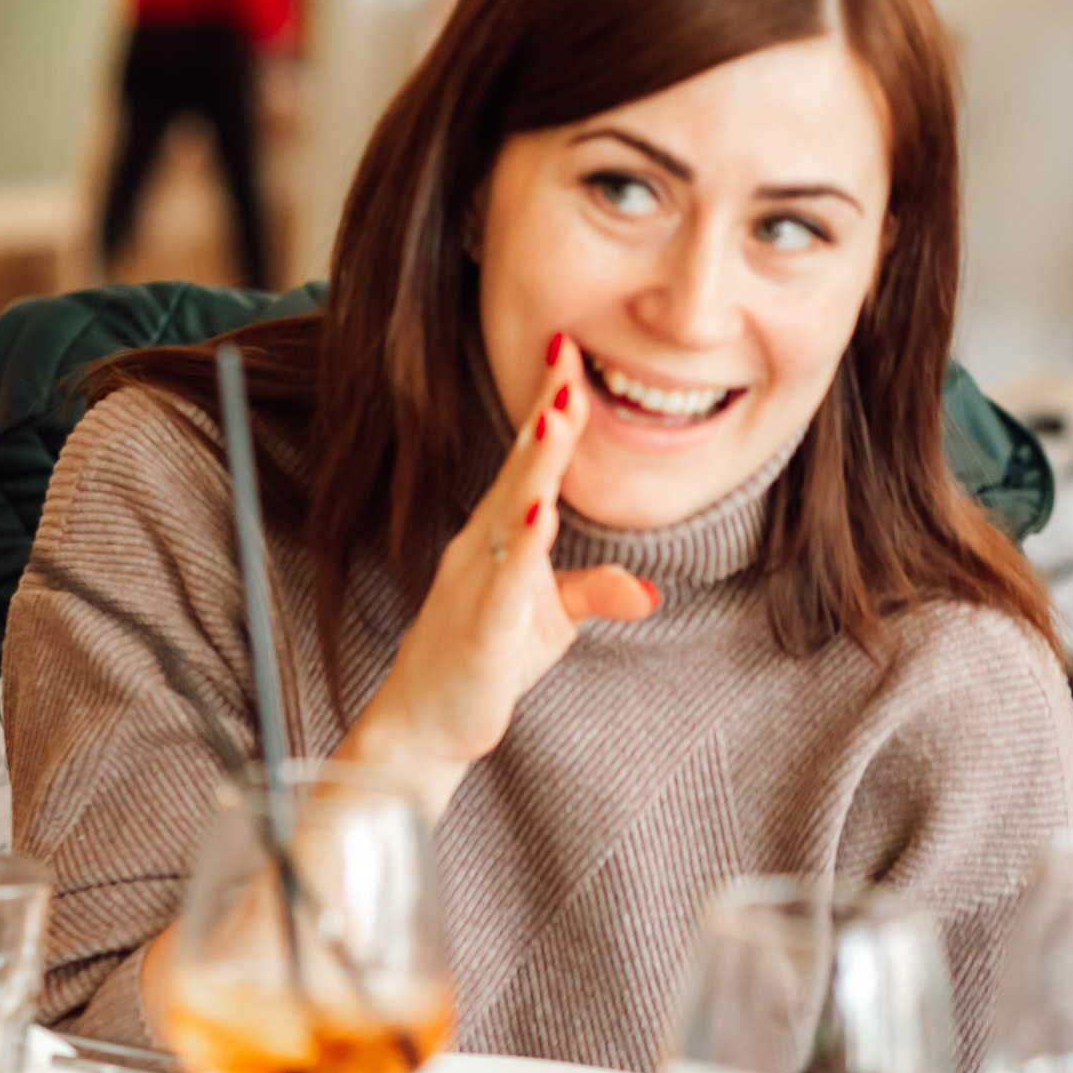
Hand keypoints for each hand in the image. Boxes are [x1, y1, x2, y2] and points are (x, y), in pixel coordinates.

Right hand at [337, 334, 659, 816]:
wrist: (425, 723)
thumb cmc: (485, 659)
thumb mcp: (551, 620)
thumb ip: (595, 593)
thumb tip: (647, 588)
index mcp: (499, 534)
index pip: (531, 461)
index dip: (552, 408)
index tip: (570, 350)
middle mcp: (482, 546)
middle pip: (520, 469)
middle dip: (544, 413)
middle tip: (565, 354)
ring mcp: (476, 584)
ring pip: (508, 515)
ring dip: (533, 468)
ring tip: (556, 419)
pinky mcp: (479, 630)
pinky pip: (500, 583)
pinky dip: (520, 549)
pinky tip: (539, 518)